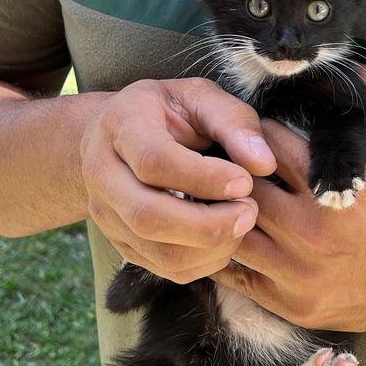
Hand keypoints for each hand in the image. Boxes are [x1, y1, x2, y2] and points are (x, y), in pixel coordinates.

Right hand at [81, 78, 277, 283]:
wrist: (115, 133)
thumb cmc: (166, 111)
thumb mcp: (198, 97)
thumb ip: (233, 121)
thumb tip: (264, 164)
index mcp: (120, 125)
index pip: (154, 161)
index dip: (203, 178)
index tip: (245, 181)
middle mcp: (102, 173)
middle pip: (148, 216)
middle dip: (208, 224)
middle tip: (250, 212)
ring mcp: (106, 213)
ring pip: (156, 250)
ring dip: (210, 247)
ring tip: (241, 223)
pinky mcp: (119, 242)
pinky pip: (163, 268)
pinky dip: (203, 263)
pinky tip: (224, 240)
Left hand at [212, 67, 365, 332]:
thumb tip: (353, 62)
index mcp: (329, 189)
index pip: (266, 146)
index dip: (261, 132)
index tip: (263, 132)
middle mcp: (309, 232)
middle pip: (243, 188)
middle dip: (238, 170)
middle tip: (237, 162)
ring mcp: (299, 274)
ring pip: (235, 233)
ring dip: (232, 212)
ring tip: (235, 198)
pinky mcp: (296, 305)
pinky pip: (241, 278)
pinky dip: (233, 255)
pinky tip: (241, 236)